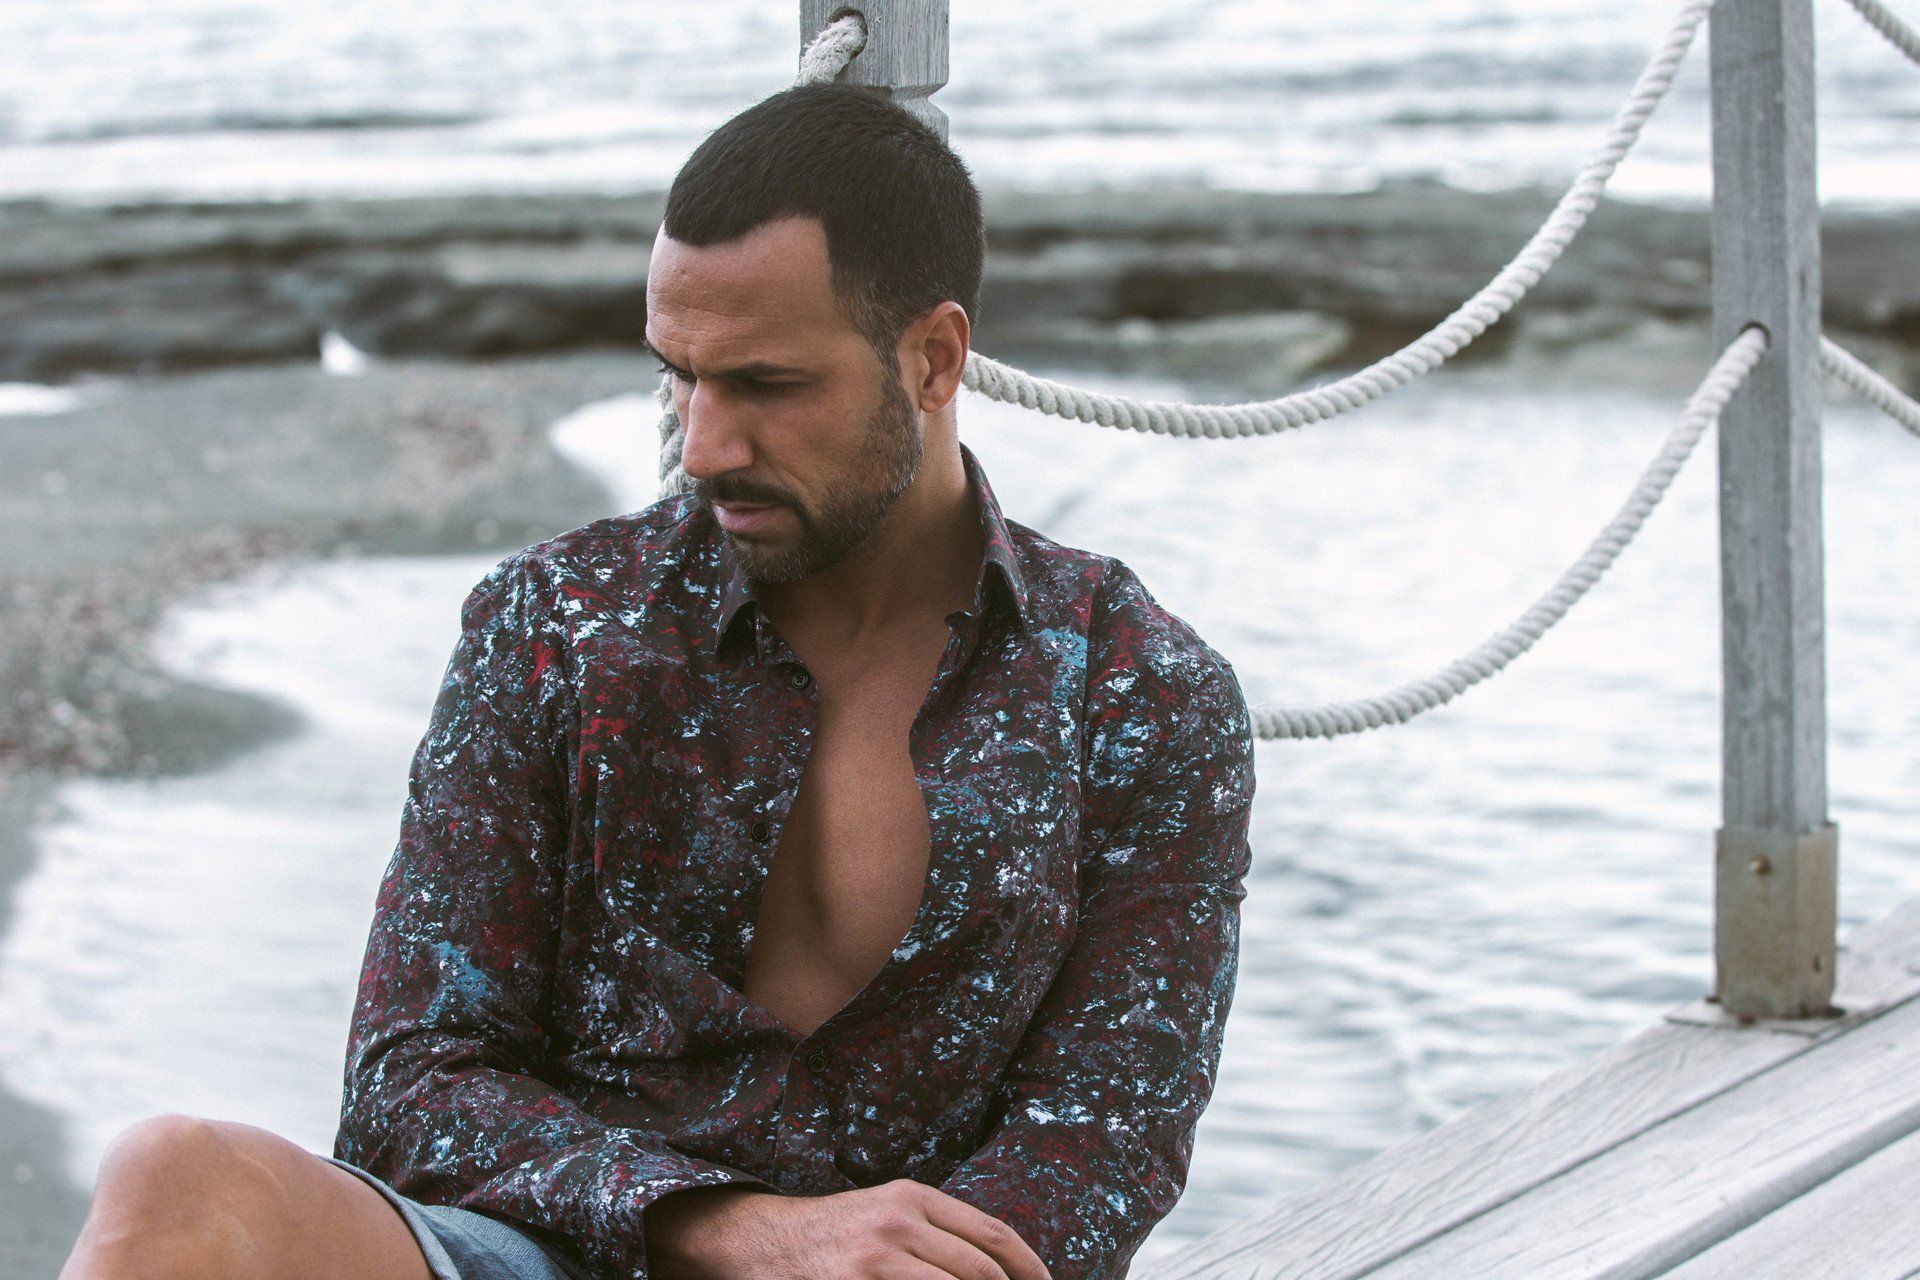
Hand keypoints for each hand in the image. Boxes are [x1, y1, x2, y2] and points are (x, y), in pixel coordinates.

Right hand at [646, 1177, 1052, 1279]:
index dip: (1030, 1268)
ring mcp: (877, 1258)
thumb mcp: (886, 1214)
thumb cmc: (834, 1235)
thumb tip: (997, 1268)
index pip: (994, 1234)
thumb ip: (936, 1231)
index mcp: (913, 1196)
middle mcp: (898, 1221)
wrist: (759, 1241)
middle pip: (981, 1270)